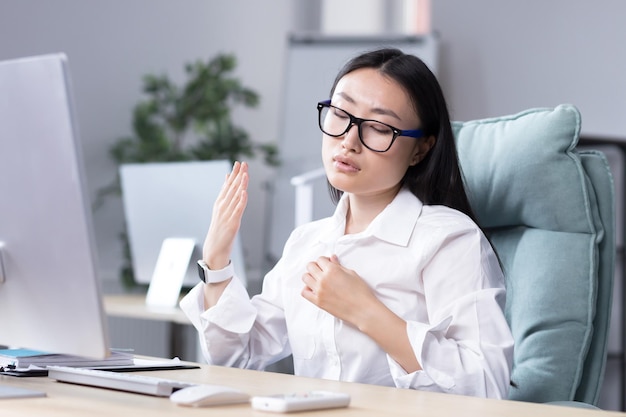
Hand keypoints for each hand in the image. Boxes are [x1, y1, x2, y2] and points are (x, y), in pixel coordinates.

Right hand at [202, 161, 247, 269]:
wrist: (214, 248)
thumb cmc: (219, 228)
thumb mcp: (221, 210)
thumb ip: (225, 194)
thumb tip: (228, 179)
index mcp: (220, 203)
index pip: (228, 185)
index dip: (234, 174)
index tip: (238, 163)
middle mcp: (222, 207)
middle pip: (232, 189)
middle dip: (238, 176)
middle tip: (243, 164)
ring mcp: (227, 215)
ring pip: (235, 197)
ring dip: (240, 185)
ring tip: (245, 174)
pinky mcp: (232, 223)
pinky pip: (238, 210)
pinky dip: (241, 201)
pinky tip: (244, 192)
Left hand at [301, 255, 421, 372]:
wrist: (363, 310)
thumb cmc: (361, 292)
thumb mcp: (351, 274)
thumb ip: (339, 266)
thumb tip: (332, 259)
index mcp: (332, 270)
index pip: (320, 259)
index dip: (324, 260)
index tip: (327, 264)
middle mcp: (323, 279)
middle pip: (310, 266)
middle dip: (316, 266)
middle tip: (322, 270)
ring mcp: (319, 291)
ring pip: (305, 277)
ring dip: (310, 276)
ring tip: (318, 279)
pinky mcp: (318, 302)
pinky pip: (304, 292)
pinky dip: (307, 289)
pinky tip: (314, 289)